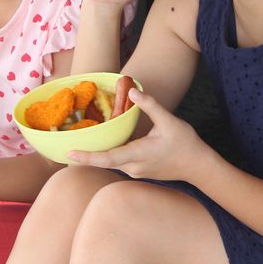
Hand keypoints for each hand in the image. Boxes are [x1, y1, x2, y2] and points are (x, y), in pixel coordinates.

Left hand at [68, 89, 212, 182]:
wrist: (198, 166)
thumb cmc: (186, 143)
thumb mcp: (169, 121)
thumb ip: (151, 106)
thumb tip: (133, 92)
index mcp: (139, 154)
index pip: (108, 158)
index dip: (88, 157)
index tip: (70, 153)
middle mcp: (133, 167)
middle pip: (104, 161)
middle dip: (85, 155)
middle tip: (64, 146)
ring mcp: (136, 171)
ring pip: (111, 162)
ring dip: (96, 155)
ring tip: (77, 144)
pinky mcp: (139, 171)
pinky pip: (118, 162)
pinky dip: (108, 154)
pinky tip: (101, 145)